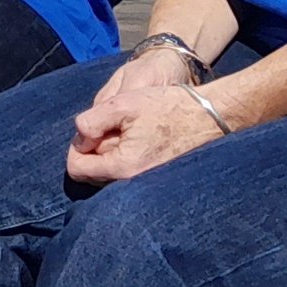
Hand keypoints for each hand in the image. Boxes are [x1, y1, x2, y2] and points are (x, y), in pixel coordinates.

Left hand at [68, 63, 228, 182]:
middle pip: (92, 171)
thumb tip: (80, 139)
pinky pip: (126, 170)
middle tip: (115, 126)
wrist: (210, 116)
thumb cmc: (168, 107)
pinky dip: (125, 154)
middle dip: (94, 148)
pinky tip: (140, 137)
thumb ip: (91, 121)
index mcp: (122, 167)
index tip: (93, 128)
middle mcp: (132, 182)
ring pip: (108, 171)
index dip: (78, 146)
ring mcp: (145, 183)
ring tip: (130, 130)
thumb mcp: (121, 104)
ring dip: (110, 151)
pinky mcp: (154, 178)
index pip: (76, 169)